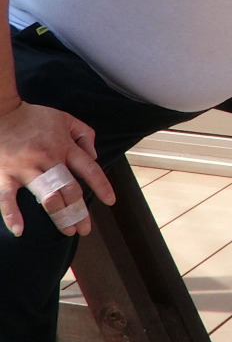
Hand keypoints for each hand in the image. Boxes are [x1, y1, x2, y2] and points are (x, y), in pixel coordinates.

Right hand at [0, 99, 113, 237]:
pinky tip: (19, 230)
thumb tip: (94, 155)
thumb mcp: (66, 118)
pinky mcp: (5, 173)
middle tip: (85, 228)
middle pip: (70, 188)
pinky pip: (7, 197)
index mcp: (64, 146)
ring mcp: (25, 167)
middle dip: (79, 210)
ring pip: (47, 195)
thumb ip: (85, 134)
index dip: (101, 186)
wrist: (2, 111)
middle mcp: (48, 159)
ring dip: (59, 215)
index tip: (110, 201)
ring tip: (67, 231)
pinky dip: (12, 214)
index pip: (89, 168)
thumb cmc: (35, 117)